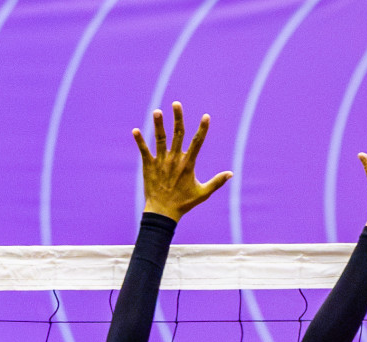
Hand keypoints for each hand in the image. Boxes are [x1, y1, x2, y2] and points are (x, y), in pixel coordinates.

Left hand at [133, 102, 231, 220]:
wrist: (163, 213)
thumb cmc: (184, 203)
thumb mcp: (203, 193)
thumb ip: (217, 182)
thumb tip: (231, 174)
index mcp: (188, 164)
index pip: (197, 142)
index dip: (202, 129)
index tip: (206, 116)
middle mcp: (175, 160)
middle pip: (177, 134)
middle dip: (177, 118)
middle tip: (176, 103)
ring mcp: (161, 162)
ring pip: (160, 139)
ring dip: (158, 125)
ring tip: (157, 111)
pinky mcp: (149, 166)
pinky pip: (144, 151)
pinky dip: (140, 141)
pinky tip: (135, 130)